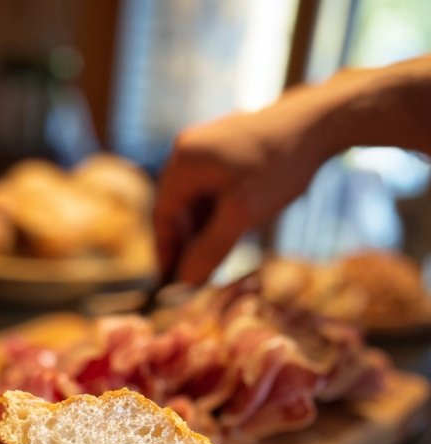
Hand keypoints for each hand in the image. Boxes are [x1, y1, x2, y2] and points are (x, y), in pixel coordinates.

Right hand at [153, 87, 338, 284]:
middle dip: (186, 241)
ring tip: (217, 254)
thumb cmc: (281, 165)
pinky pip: (212, 185)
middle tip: (197, 272)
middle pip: (177, 206)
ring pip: (196, 197)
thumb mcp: (243, 214)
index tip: (173, 279)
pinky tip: (232, 228)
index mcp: (184, 160)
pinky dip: (217, 210)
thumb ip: (210, 250)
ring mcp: (209, 143)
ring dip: (203, 228)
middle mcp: (189, 148)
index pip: (162, 214)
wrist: (324, 120)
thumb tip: (187, 281)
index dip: (166, 250)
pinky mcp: (228, 144)